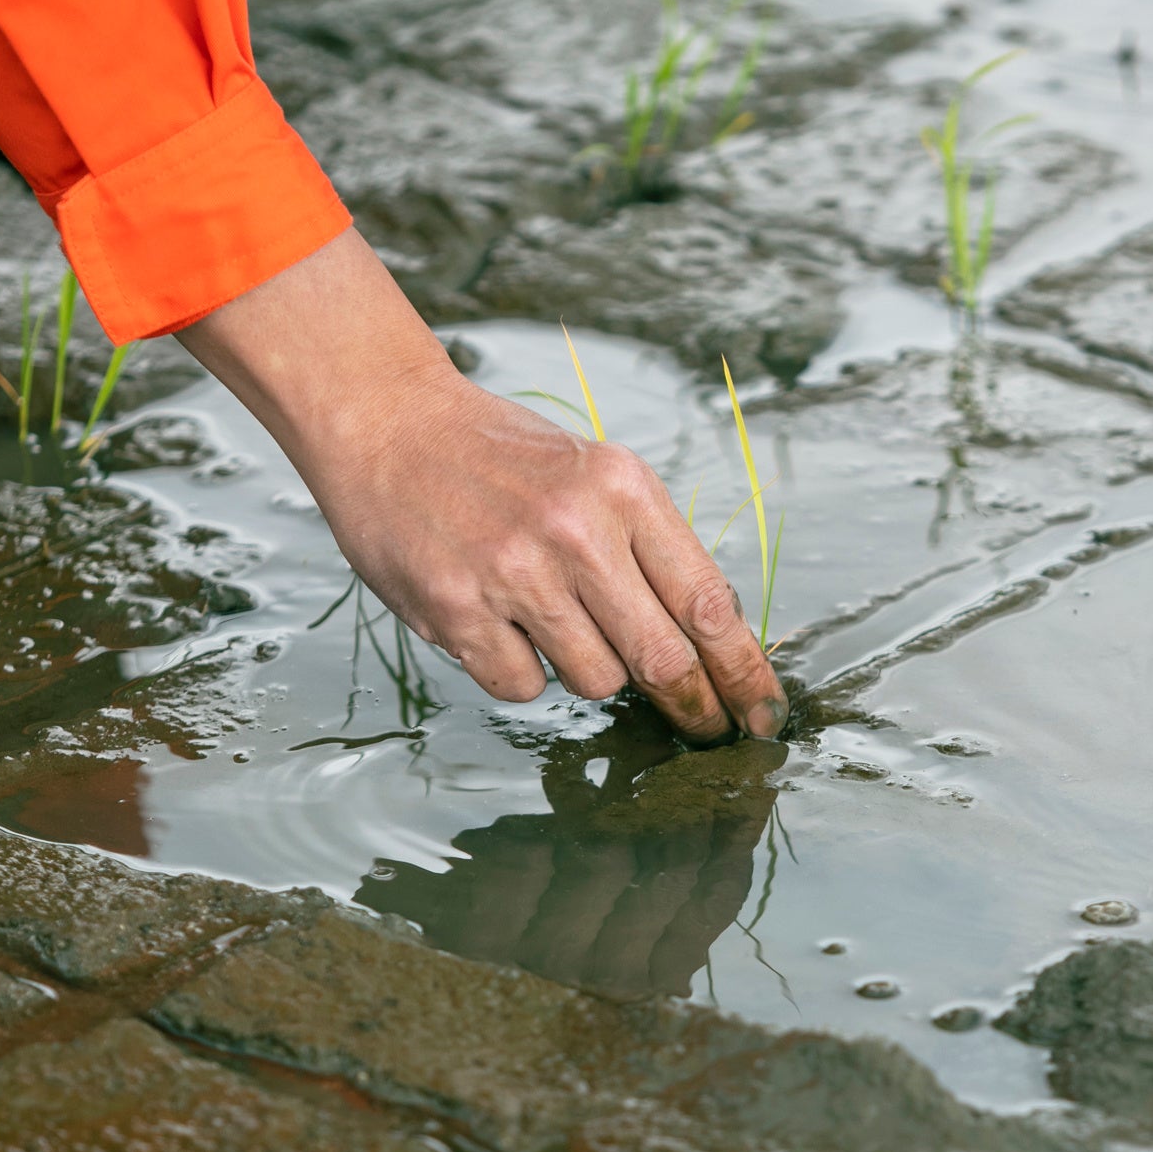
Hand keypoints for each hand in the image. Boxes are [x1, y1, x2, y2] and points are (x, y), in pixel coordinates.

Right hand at [177, 228, 786, 741]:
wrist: (387, 422)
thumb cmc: (502, 461)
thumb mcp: (595, 476)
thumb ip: (650, 552)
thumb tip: (710, 647)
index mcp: (625, 489)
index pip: (710, 604)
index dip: (746, 674)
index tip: (766, 715)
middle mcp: (577, 530)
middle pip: (664, 659)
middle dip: (692, 706)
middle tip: (702, 729)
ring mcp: (515, 573)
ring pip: (595, 681)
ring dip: (588, 671)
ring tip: (550, 618)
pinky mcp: (458, 610)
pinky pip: (523, 686)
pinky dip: (520, 671)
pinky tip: (497, 621)